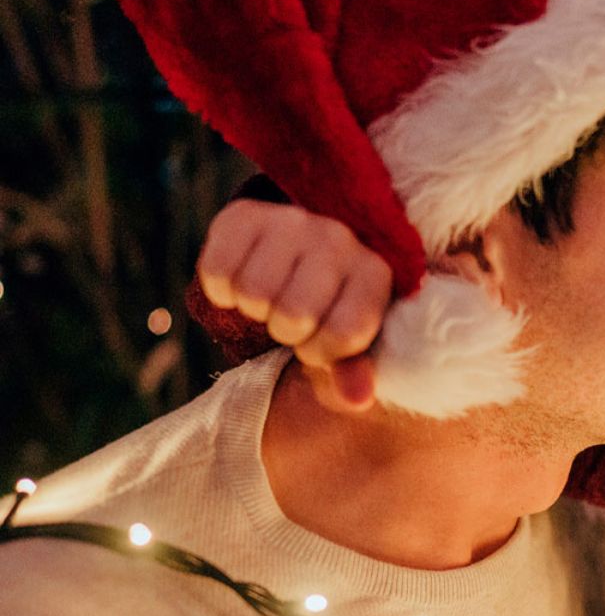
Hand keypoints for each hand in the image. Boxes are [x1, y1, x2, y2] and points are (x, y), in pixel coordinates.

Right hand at [198, 200, 389, 410]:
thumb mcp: (344, 345)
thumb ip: (352, 373)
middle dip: (285, 331)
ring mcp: (292, 221)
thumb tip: (357, 400)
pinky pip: (218, 271)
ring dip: (253, 309)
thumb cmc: (325, 310)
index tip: (319, 342)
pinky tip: (241, 283)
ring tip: (269, 299)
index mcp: (375, 273)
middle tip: (289, 318)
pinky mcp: (245, 215)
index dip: (322, 352)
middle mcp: (339, 239)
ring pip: (254, 293)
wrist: (292, 258)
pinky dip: (222, 291)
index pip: (345, 334)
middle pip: (293, 315)